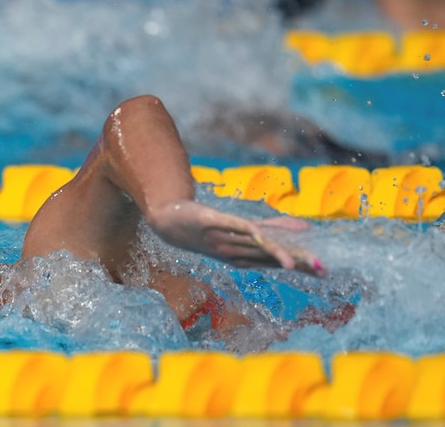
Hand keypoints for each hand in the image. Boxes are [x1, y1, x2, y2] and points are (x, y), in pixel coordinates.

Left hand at [148, 200, 325, 276]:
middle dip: (294, 263)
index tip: (323, 272)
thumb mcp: (243, 229)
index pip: (278, 261)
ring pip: (253, 245)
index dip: (300, 265)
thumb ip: (274, 228)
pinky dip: (245, 229)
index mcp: (245, 255)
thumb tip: (304, 227)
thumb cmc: (210, 228)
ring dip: (273, 253)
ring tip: (293, 262)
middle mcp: (236, 251)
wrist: (169, 222)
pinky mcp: (210, 221)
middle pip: (269, 256)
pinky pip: (230, 225)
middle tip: (319, 270)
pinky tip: (259, 232)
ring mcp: (223, 238)